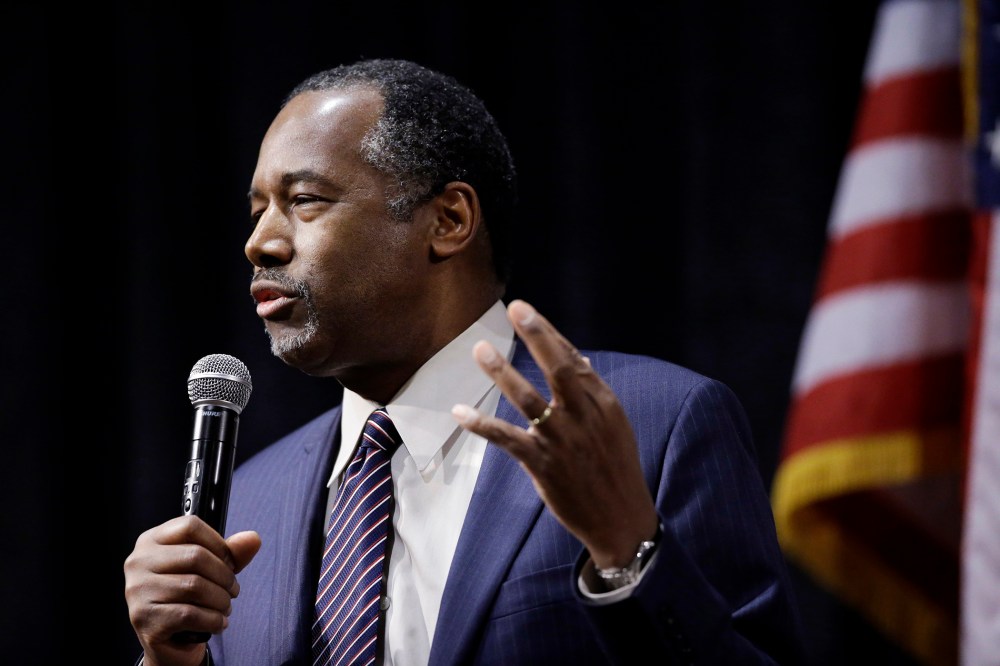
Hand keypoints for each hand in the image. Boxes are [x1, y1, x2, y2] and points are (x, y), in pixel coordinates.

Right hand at [124, 515, 260, 665]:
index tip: (230, 562)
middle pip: (196, 556)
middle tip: (233, 590)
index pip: (190, 526)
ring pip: (194, 586)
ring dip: (221, 600)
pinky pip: (189, 614)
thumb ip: (231, 551)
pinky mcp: (143, 617)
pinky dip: (212, 619)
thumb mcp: (209, 568)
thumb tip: (252, 539)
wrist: (168, 640)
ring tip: (225, 606)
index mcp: (151, 540)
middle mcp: (138, 561)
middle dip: (224, 576)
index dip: (219, 544)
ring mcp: (138, 590)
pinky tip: (218, 622)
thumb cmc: (186, 596)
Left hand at [451, 299, 657, 568]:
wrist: (621, 520)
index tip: (526, 311)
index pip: (573, 361)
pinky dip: (482, 425)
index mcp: (603, 405)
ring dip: (503, 373)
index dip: (549, 334)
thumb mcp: (614, 427)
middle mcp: (584, 418)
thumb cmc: (616, 469)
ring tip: (480, 350)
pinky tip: (459, 412)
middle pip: (560, 369)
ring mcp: (562, 441)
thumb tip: (577, 359)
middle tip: (516, 309)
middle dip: (538, 336)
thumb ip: (593, 393)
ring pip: (528, 399)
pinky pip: (508, 439)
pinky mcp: (543, 464)